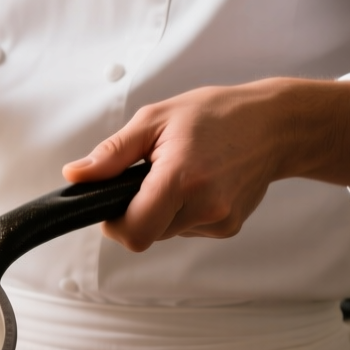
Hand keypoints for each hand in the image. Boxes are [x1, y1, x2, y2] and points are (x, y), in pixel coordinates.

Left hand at [62, 77, 349, 251]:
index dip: (115, 223)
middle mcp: (204, 206)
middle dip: (137, 211)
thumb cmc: (214, 115)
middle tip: (150, 176)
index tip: (114, 200)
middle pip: (147, 234)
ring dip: (162, 210)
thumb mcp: (155, 120)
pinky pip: (188, 229)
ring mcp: (220, 220)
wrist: (274, 125)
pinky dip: (184, 211)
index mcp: (181, 178)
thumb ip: (112, 154)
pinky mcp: (229, 227)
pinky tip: (200, 183)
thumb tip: (76, 176)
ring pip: (166, 232)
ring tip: (181, 172)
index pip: (134, 232)